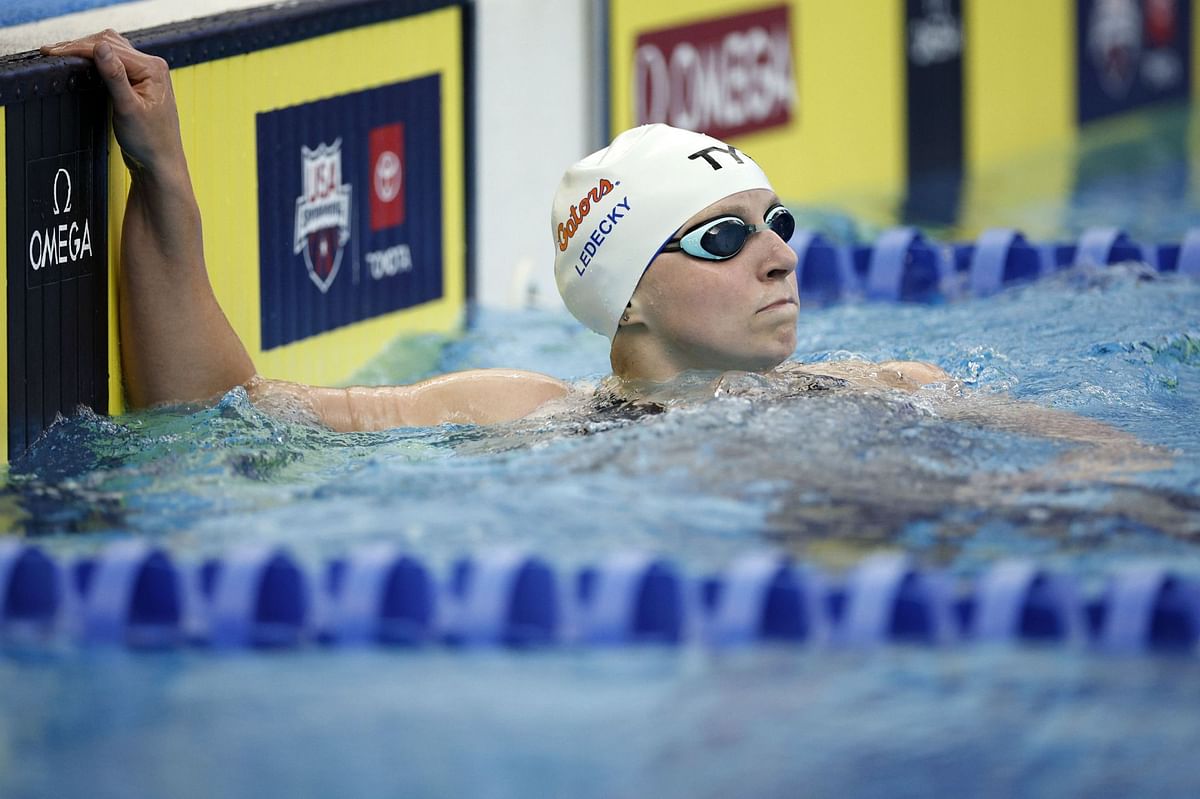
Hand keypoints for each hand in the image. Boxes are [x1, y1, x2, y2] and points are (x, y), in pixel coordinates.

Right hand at [41, 30, 184, 175]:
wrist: (160, 164)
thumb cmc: (150, 142)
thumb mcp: (128, 108)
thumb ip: (114, 76)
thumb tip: (100, 47)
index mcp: (153, 69)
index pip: (110, 48)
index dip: (78, 48)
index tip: (53, 52)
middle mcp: (151, 67)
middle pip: (110, 44)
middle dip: (79, 46)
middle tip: (51, 52)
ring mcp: (145, 75)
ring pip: (110, 51)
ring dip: (86, 51)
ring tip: (61, 54)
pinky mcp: (137, 84)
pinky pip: (114, 63)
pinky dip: (95, 61)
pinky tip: (81, 63)